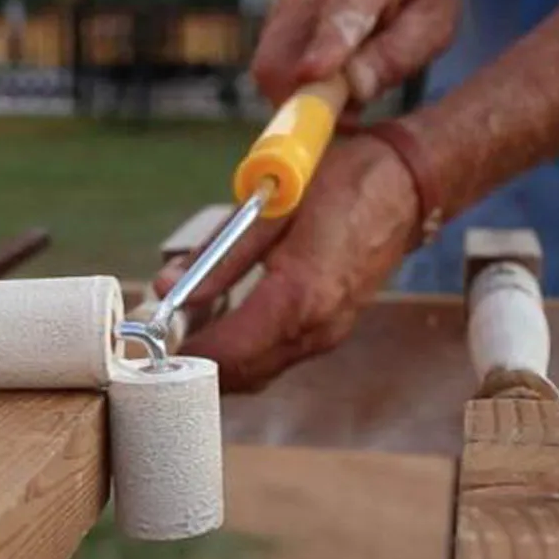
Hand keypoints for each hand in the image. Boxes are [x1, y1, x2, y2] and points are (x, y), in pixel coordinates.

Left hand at [153, 137, 420, 392]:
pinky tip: (223, 327)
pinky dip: (245, 353)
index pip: (227, 352)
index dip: (185, 354)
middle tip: (160, 341)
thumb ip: (217, 256)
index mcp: (298, 298)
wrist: (407, 185)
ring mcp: (328, 335)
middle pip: (241, 375)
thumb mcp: (268, 207)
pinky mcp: (332, 330)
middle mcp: (316, 330)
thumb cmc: (341, 184)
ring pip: (259, 372)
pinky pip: (278, 358)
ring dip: (221, 363)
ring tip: (185, 334)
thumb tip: (167, 289)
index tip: (151, 342)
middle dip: (197, 365)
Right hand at [251, 0, 459, 111]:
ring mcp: (285, 7)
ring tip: (344, 96)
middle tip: (350, 113)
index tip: (314, 74)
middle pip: (285, 57)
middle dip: (307, 101)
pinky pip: (270, 75)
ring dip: (301, 101)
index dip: (326, 47)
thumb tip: (356, 88)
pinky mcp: (273, 25)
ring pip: (270, 73)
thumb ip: (396, 55)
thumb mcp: (431, 25)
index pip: (341, 13)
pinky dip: (294, 94)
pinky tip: (328, 87)